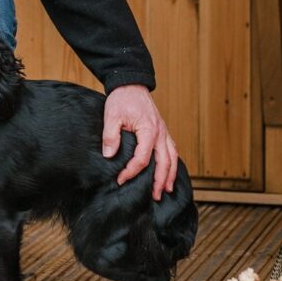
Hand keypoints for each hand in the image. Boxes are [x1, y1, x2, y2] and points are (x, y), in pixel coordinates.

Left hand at [102, 84, 177, 200]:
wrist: (131, 84)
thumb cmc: (122, 98)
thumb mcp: (112, 115)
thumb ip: (110, 135)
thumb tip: (109, 155)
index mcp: (148, 130)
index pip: (143, 158)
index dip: (132, 171)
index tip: (121, 179)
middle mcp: (160, 132)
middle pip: (164, 162)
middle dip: (160, 181)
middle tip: (154, 196)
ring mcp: (163, 131)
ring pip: (172, 157)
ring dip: (170, 174)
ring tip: (166, 189)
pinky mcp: (162, 130)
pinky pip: (172, 149)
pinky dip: (172, 163)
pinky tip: (168, 171)